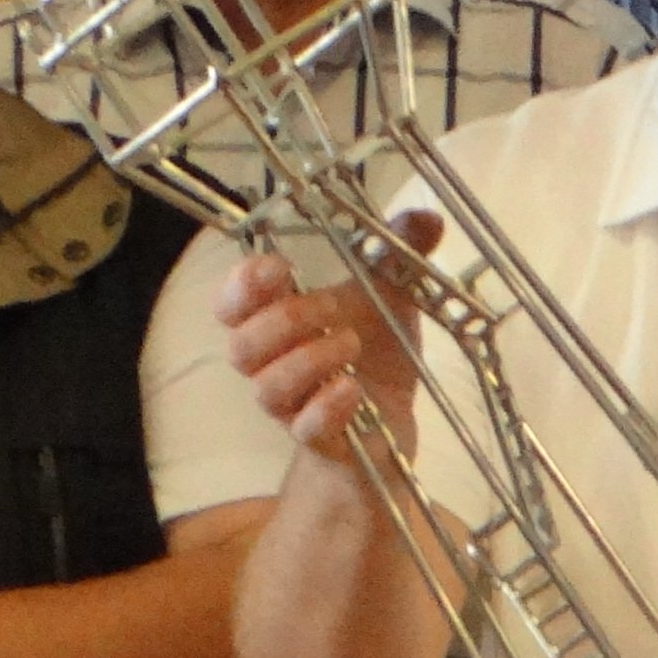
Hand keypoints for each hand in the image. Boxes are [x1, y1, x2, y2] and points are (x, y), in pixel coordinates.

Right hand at [219, 211, 437, 461]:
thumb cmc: (376, 353)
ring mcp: (292, 406)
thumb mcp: (391, 296)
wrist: (393, 425)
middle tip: (330, 308)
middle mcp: (273, 364)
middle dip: (282, 321)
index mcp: (278, 321)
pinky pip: (304, 428)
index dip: (242, 285)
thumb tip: (427, 217)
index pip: (230, 304)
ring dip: (307, 361)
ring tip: (351, 344)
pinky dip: (325, 407)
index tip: (278, 267)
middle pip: (241, 347)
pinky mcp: (319, 440)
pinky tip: (351, 389)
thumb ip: (400, 254)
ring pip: (267, 389)